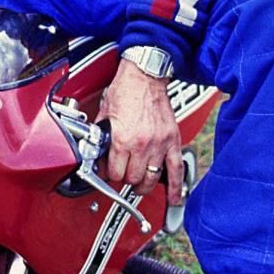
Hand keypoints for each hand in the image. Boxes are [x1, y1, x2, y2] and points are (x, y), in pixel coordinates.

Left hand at [98, 58, 182, 202]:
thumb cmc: (125, 91)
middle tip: (122, 173)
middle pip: (133, 179)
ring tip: (139, 184)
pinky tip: (174, 197)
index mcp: (122, 139)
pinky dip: (176, 186)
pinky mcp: (173, 140)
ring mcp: (160, 144)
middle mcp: (142, 144)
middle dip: (125, 178)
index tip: (108, 171)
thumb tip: (97, 155)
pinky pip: (177, 169)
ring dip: (144, 184)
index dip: (109, 174)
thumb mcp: (104, 116)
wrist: (144, 76)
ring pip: (152, 178)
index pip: (115, 173)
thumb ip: (102, 138)